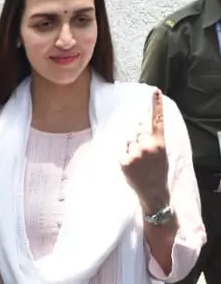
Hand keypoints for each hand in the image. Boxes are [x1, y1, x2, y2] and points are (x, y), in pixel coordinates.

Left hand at [121, 89, 169, 214]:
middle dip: (138, 137)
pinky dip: (125, 157)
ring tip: (138, 162)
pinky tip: (132, 167)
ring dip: (131, 147)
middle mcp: (147, 146)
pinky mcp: (124, 161)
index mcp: (159, 143)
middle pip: (137, 130)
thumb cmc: (157, 171)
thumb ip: (152, 139)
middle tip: (144, 154)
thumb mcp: (161, 153)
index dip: (156, 105)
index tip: (155, 91)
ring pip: (128, 141)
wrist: (153, 192)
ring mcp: (135, 153)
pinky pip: (122, 152)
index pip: (157, 120)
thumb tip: (138, 126)